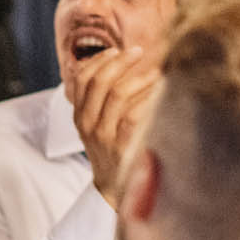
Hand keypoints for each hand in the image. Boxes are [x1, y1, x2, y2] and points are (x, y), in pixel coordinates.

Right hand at [65, 46, 159, 202]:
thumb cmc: (112, 152)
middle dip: (120, 62)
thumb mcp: (98, 127)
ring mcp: (103, 135)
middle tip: (139, 51)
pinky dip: (147, 99)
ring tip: (156, 71)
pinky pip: (133, 114)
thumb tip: (117, 67)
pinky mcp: (121, 146)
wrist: (115, 189)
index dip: (99, 60)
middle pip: (99, 82)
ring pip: (117, 94)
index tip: (116, 50)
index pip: (81, 78)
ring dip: (139, 78)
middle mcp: (87, 123)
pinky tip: (160, 93)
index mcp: (79, 115)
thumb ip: (101, 102)